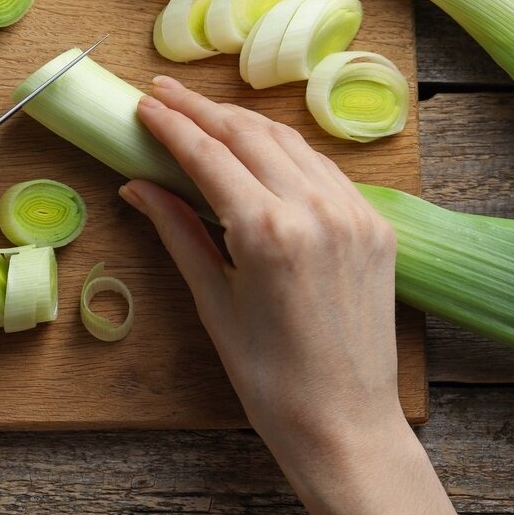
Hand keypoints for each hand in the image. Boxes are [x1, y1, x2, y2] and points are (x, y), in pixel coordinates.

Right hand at [121, 77, 454, 514]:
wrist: (345, 422)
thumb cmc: (267, 376)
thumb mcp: (214, 301)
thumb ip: (178, 231)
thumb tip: (138, 186)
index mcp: (267, 231)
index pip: (208, 154)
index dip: (172, 124)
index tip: (144, 104)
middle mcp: (315, 209)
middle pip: (248, 134)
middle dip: (202, 109)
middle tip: (165, 92)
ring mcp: (353, 212)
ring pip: (290, 141)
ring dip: (244, 121)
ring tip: (205, 111)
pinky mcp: (375, 224)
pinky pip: (323, 168)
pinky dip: (286, 149)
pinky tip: (261, 146)